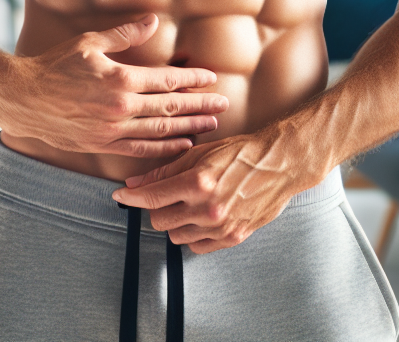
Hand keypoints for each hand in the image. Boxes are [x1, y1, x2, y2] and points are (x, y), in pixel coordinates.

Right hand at [1, 14, 228, 158]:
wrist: (24, 98)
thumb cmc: (55, 65)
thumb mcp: (89, 42)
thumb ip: (125, 35)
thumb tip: (154, 21)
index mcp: (120, 79)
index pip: (167, 79)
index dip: (192, 79)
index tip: (212, 78)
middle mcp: (121, 107)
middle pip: (171, 108)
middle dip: (200, 105)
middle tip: (224, 105)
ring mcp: (112, 130)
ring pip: (161, 132)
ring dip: (189, 128)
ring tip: (212, 125)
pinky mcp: (103, 145)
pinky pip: (141, 150)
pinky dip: (164, 149)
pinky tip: (182, 145)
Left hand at [111, 126, 317, 252]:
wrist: (278, 165)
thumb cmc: (237, 152)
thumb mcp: (199, 154)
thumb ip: (164, 171)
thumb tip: (134, 184)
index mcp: (197, 182)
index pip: (151, 197)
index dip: (130, 197)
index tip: (120, 196)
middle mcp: (208, 208)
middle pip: (159, 221)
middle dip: (156, 208)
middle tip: (165, 195)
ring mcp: (221, 226)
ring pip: (176, 236)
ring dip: (175, 222)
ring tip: (186, 204)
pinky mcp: (234, 238)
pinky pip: (198, 247)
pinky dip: (194, 234)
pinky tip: (201, 217)